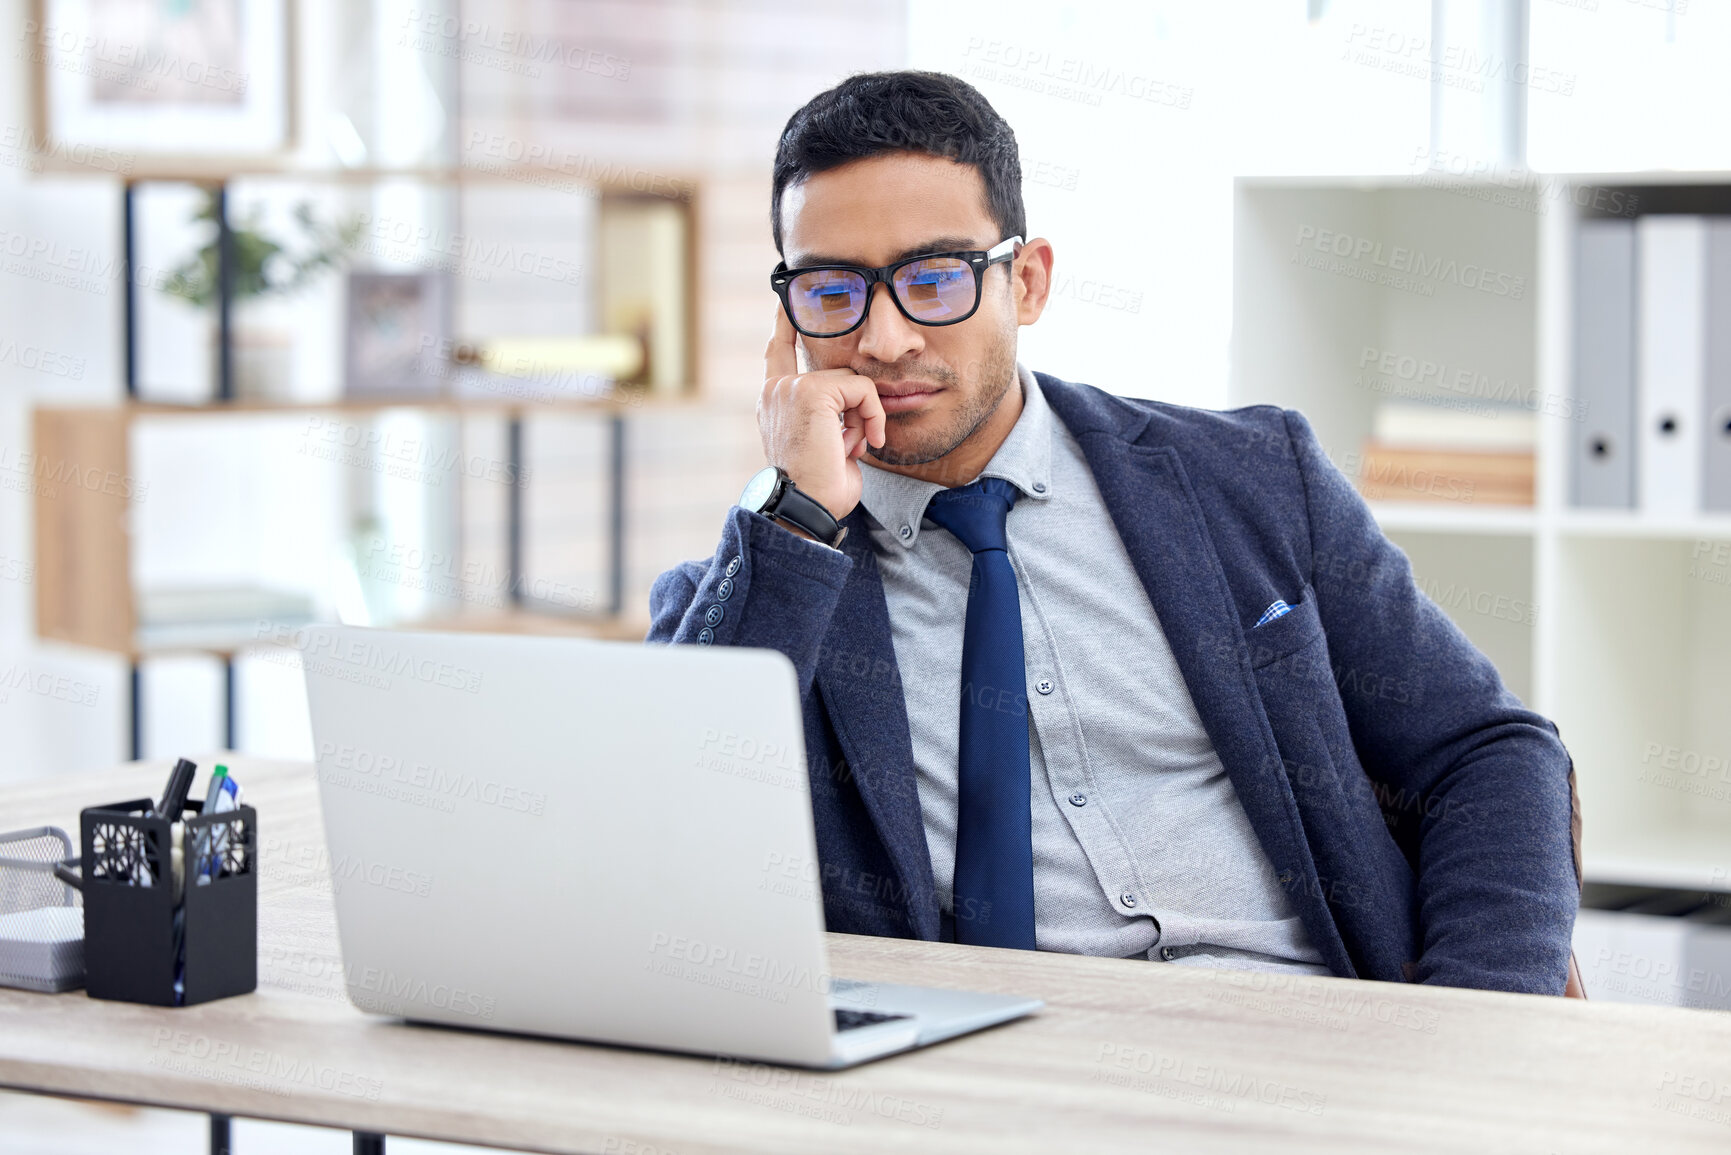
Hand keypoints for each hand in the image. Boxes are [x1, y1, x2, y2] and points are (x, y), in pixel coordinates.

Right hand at [757, 301, 885, 521]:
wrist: (806, 507)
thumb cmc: (818, 489)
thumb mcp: (823, 446)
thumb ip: (831, 418)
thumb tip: (854, 409)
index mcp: (773, 401)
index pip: (778, 350)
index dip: (785, 325)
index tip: (786, 302)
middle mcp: (776, 390)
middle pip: (837, 374)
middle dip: (858, 409)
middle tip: (852, 444)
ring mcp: (791, 388)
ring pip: (852, 383)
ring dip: (863, 417)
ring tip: (851, 448)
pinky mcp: (811, 392)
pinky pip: (861, 389)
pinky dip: (872, 415)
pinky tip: (863, 443)